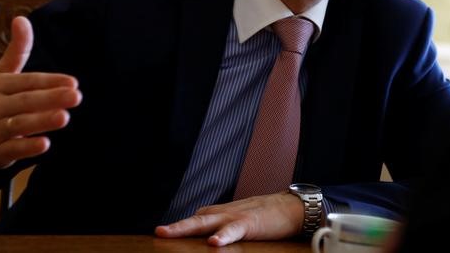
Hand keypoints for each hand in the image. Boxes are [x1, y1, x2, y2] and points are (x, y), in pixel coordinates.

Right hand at [0, 16, 81, 171]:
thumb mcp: (3, 75)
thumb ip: (17, 50)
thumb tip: (21, 19)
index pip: (27, 81)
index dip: (50, 81)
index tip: (73, 82)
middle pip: (25, 101)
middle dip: (51, 98)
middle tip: (76, 96)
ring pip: (19, 124)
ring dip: (42, 121)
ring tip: (64, 118)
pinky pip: (12, 150)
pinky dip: (27, 147)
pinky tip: (45, 144)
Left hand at [154, 192, 302, 246]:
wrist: (292, 207)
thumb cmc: (267, 215)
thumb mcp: (240, 219)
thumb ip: (223, 225)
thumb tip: (207, 235)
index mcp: (221, 213)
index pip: (196, 219)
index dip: (179, 227)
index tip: (163, 234)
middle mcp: (224, 212)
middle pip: (195, 219)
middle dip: (175, 227)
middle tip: (158, 232)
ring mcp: (235, 216)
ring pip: (206, 221)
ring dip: (186, 227)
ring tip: (169, 233)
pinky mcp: (249, 223)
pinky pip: (233, 230)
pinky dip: (223, 236)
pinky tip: (213, 242)